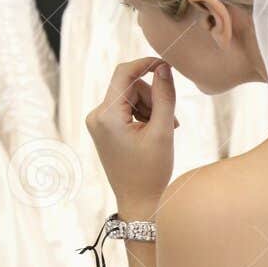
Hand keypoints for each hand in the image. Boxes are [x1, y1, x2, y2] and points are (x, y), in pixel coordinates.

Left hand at [85, 56, 178, 214]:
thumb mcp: (163, 131)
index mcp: (107, 115)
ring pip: (129, 97)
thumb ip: (164, 96)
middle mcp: (96, 116)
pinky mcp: (103, 129)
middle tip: (171, 119)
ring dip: (150, 108)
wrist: (139, 202)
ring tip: (165, 130)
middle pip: (129, 86)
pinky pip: (125, 110)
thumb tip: (164, 68)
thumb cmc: (151, 171)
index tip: (167, 65)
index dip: (147, 64)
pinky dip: (142, 116)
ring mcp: (97, 123)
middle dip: (152, 97)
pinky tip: (154, 132)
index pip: (124, 73)